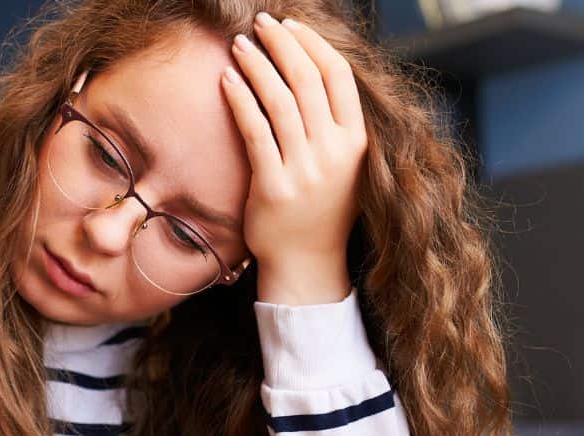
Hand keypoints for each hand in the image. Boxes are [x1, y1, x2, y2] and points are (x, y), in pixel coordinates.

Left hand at [222, 13, 366, 303]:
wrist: (307, 263)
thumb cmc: (320, 209)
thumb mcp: (344, 164)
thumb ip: (333, 124)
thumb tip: (311, 71)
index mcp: (357, 141)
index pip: (337, 75)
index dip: (312, 43)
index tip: (290, 25)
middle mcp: (334, 152)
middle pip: (307, 79)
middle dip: (281, 43)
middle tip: (259, 23)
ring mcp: (305, 170)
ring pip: (279, 100)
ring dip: (257, 65)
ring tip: (238, 45)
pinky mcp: (274, 187)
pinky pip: (255, 132)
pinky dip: (240, 100)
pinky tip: (226, 80)